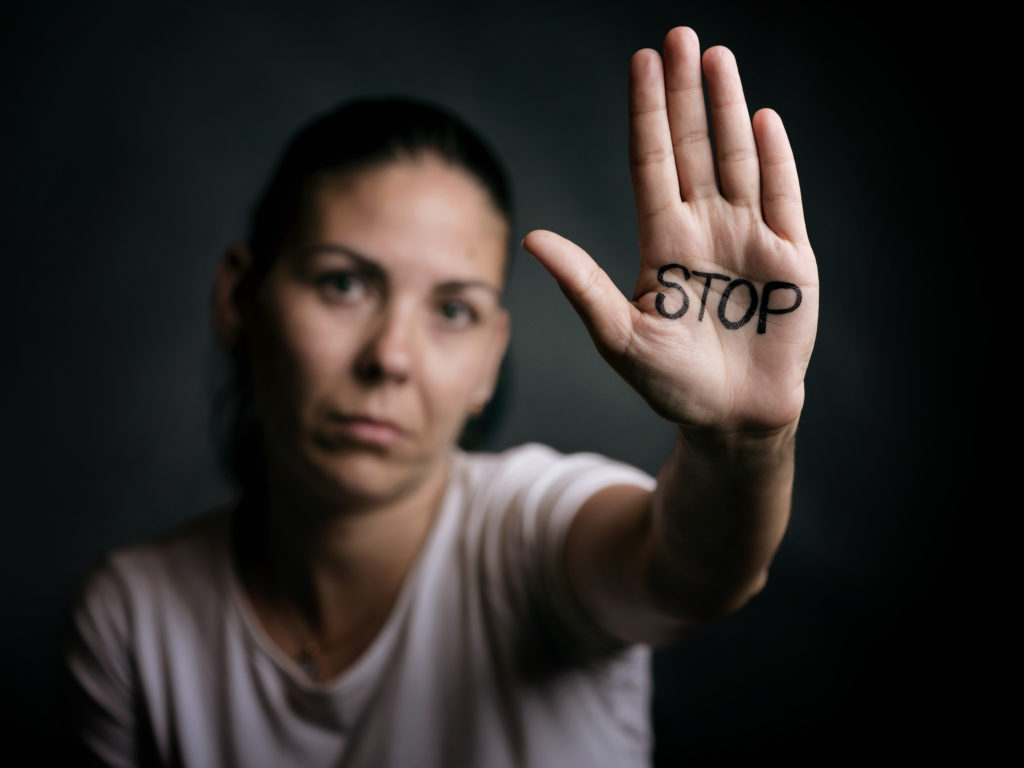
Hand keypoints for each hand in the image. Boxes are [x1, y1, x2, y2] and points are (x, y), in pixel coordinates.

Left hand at [524, 27, 818, 434]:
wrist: (731, 418)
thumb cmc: (672, 385)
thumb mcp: (620, 337)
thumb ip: (583, 285)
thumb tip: (531, 239)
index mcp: (662, 242)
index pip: (651, 163)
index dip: (646, 114)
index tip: (641, 63)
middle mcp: (703, 229)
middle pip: (691, 148)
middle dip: (685, 94)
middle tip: (680, 37)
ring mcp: (748, 238)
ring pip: (737, 159)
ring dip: (728, 109)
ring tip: (718, 58)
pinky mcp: (790, 259)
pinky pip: (783, 197)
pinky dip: (776, 159)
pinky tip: (763, 118)